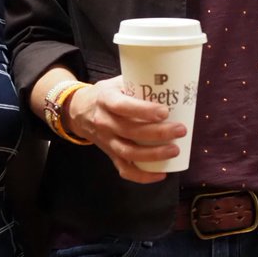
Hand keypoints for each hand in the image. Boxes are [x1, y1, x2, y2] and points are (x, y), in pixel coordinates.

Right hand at [65, 75, 186, 183]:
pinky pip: (124, 169)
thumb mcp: (115, 83)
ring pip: (129, 152)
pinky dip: (142, 176)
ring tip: (175, 150)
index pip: (124, 107)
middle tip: (180, 130)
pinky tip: (161, 174)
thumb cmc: (104, 95)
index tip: (165, 111)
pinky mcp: (109, 154)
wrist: (78, 111)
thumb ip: (137, 83)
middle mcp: (104, 122)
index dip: (144, 111)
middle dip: (158, 133)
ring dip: (153, 154)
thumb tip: (169, 81)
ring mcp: (106, 141)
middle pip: (131, 131)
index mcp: (106, 100)